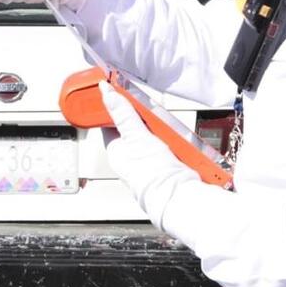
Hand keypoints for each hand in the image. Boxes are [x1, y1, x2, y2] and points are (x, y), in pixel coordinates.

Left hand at [98, 81, 196, 229]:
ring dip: (159, 128)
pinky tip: (175, 137)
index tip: (120, 93)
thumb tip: (106, 94)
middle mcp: (130, 157)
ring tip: (164, 125)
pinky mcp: (165, 163)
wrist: (179, 193)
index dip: (115, 108)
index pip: (110, 124)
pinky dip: (172, 138)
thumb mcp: (136, 135)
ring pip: (151, 134)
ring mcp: (148, 160)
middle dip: (143, 118)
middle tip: (149, 110)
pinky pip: (167, 144)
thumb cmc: (153, 174)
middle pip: (133, 127)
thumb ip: (123, 114)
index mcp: (116, 152)